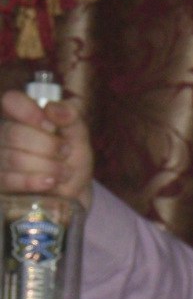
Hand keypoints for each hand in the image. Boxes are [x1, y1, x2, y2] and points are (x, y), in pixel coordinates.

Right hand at [0, 89, 93, 209]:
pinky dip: (33, 181)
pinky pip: (7, 179)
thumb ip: (71, 118)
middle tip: (65, 153)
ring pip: (14, 157)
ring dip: (47, 167)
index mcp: (24, 117)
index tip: (51, 126)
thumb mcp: (79, 139)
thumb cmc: (72, 163)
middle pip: (14, 133)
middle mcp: (5, 134)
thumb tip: (53, 109)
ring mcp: (0, 158)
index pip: (11, 101)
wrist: (73, 197)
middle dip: (48, 147)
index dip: (29, 112)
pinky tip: (49, 183)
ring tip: (64, 173)